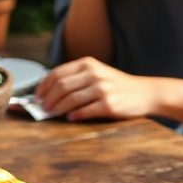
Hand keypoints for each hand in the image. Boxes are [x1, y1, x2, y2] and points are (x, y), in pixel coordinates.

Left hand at [36, 58, 153, 120]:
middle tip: (42, 108)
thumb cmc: (117, 85)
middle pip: (61, 86)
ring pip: (70, 100)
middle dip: (48, 99)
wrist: (145, 93)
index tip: (37, 96)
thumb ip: (77, 78)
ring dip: (57, 109)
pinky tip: (70, 118)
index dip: (43, 86)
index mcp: (88, 64)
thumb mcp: (97, 73)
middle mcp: (94, 74)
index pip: (57, 73)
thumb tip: (49, 92)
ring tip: (51, 114)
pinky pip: (85, 111)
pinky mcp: (108, 104)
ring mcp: (102, 89)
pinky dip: (74, 115)